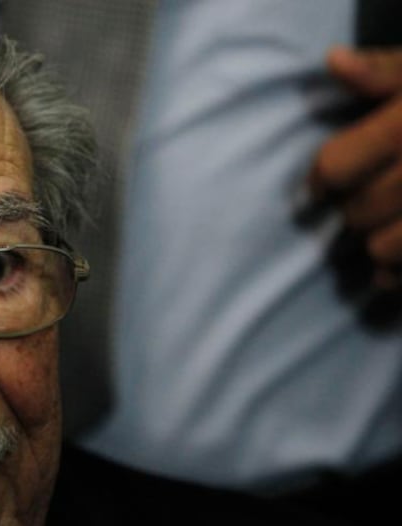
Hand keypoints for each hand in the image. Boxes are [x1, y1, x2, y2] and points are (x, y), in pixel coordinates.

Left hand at [311, 46, 401, 289]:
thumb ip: (385, 71)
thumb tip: (335, 60)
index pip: (336, 166)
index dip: (323, 178)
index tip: (325, 182)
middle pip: (357, 211)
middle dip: (354, 210)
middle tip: (365, 203)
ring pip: (382, 249)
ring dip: (379, 245)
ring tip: (391, 226)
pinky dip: (398, 274)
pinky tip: (399, 262)